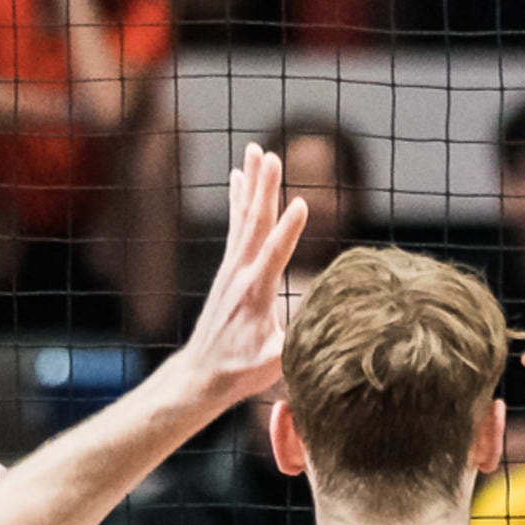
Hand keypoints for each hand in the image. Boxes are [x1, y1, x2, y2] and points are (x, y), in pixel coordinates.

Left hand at [166, 144, 307, 406]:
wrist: (201, 373)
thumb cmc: (241, 372)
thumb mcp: (273, 365)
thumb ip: (295, 344)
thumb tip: (324, 325)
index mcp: (255, 295)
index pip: (274, 256)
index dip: (288, 231)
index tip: (302, 203)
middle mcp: (240, 274)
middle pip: (255, 223)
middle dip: (264, 189)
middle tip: (271, 155)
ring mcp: (232, 267)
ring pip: (245, 217)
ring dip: (252, 183)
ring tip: (257, 151)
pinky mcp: (230, 267)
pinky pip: (236, 224)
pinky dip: (238, 198)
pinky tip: (239, 176)